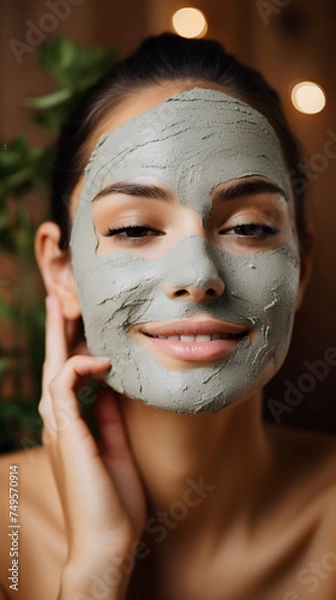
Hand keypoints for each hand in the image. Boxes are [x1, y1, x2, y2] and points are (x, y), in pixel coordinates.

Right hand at [39, 295, 146, 597]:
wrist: (107, 543)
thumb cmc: (114, 501)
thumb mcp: (116, 448)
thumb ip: (109, 418)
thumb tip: (110, 387)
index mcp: (73, 428)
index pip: (67, 379)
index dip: (70, 349)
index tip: (78, 324)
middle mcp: (60, 424)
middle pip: (53, 366)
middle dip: (56, 332)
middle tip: (59, 300)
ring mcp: (60, 428)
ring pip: (53, 369)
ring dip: (59, 337)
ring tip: (65, 307)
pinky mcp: (66, 433)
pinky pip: (63, 386)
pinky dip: (79, 366)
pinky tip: (100, 359)